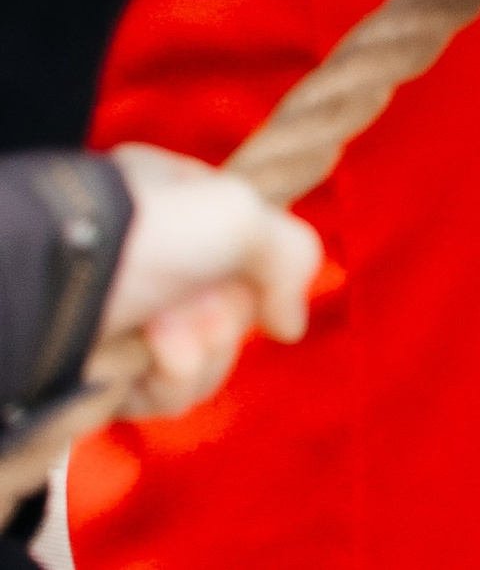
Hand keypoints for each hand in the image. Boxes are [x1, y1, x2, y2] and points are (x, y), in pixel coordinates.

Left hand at [103, 146, 321, 417]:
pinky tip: (148, 361)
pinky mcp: (116, 374)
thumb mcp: (242, 212)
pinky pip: (170, 395)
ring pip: (207, 360)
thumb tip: (289, 327)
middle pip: (233, 312)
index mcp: (182, 206)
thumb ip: (291, 256)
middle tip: (192, 310)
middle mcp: (161, 262)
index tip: (250, 280)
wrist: (66, 288)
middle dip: (220, 319)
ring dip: (195, 353)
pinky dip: (166, 382)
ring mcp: (138, 319)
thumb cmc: (152, 232)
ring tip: (159, 337)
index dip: (258, 273)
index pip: (249, 250)